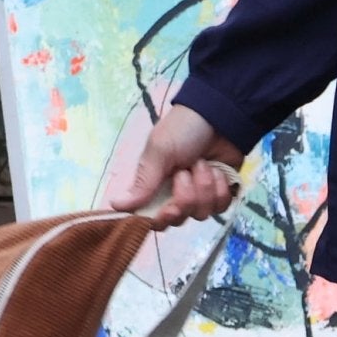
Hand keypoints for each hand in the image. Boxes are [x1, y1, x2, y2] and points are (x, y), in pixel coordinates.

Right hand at [106, 102, 244, 228]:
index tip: (170, 208)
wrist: (220, 117)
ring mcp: (200, 196)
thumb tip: (115, 206)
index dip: (161, 219)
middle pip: (178, 219)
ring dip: (204, 186)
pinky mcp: (220, 194)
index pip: (152, 218)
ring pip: (202, 213)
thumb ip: (143, 182)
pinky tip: (218, 170)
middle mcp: (175, 195)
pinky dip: (221, 188)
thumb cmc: (184, 129)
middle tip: (184, 174)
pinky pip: (221, 207)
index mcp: (155, 187)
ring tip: (202, 163)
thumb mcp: (159, 151)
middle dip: (185, 198)